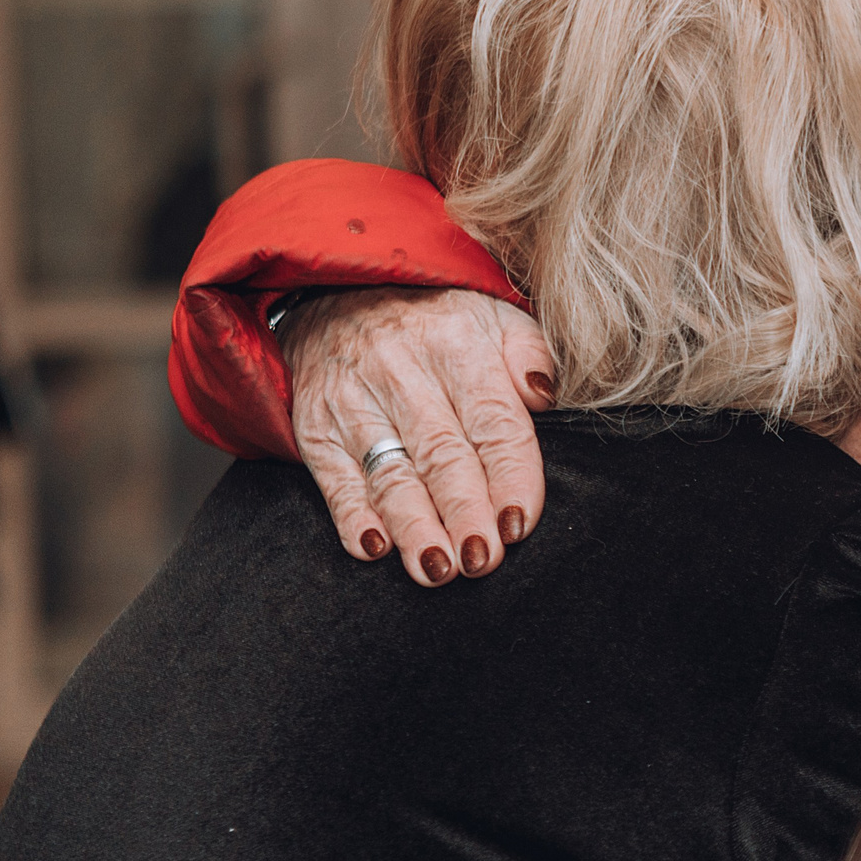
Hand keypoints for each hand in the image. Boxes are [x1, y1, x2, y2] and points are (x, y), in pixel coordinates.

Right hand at [285, 287, 555, 585]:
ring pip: (389, 472)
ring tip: (437, 569)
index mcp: (458, 345)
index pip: (492, 422)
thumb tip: (545, 396)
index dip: (510, 477)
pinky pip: (334, 476)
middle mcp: (401, 370)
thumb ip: (530, 354)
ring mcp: (352, 398)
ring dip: (414, 526)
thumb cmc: (436, 321)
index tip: (519, 524)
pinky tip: (374, 548)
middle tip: (482, 560)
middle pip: (441, 454)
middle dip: (464, 512)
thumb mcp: (493, 315)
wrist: (337, 291)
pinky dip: (352, 515)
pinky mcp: (315, 424)